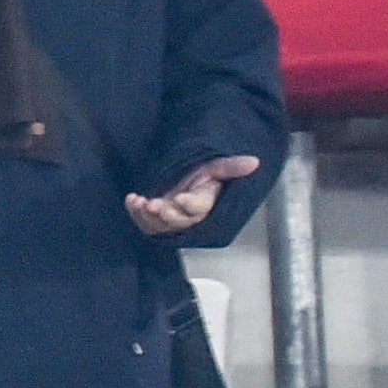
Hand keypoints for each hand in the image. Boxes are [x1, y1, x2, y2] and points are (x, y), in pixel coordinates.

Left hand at [126, 156, 259, 238]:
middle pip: (179, 221)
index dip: (190, 205)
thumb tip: (255, 161)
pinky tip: (132, 199)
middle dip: (166, 214)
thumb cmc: (202, 176)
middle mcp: (187, 215)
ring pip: (160, 226)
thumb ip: (232, 167)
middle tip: (155, 205)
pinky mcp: (155, 220)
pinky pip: (144, 223)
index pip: (199, 207)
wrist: (185, 182)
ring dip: (148, 216)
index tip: (180, 198)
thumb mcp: (216, 167)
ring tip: (140, 202)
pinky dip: (136, 213)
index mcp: (204, 202)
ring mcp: (170, 219)